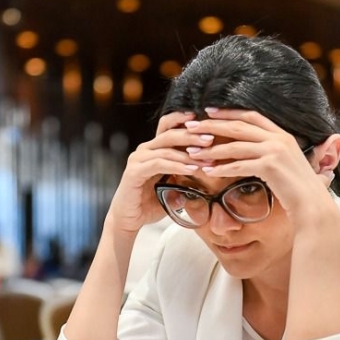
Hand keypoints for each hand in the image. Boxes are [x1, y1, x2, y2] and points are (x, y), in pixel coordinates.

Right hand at [105, 111, 214, 233]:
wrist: (129, 219)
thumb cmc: (150, 203)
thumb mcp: (173, 186)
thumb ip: (185, 176)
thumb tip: (209, 170)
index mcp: (153, 149)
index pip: (167, 127)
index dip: (183, 120)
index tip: (204, 121)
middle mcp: (144, 150)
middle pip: (169, 134)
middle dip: (191, 135)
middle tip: (210, 139)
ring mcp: (138, 160)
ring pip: (166, 149)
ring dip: (188, 154)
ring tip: (206, 159)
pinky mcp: (134, 172)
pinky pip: (159, 164)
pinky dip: (176, 166)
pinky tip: (190, 169)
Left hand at [182, 108, 338, 230]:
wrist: (312, 205)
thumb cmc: (297, 189)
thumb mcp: (286, 163)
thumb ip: (270, 152)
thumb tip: (250, 150)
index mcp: (282, 134)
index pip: (250, 115)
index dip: (228, 112)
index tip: (208, 111)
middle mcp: (279, 138)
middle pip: (238, 127)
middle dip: (212, 126)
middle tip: (191, 127)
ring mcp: (275, 151)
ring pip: (235, 146)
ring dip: (211, 150)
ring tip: (193, 153)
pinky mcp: (270, 166)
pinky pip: (238, 165)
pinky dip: (221, 168)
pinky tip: (208, 171)